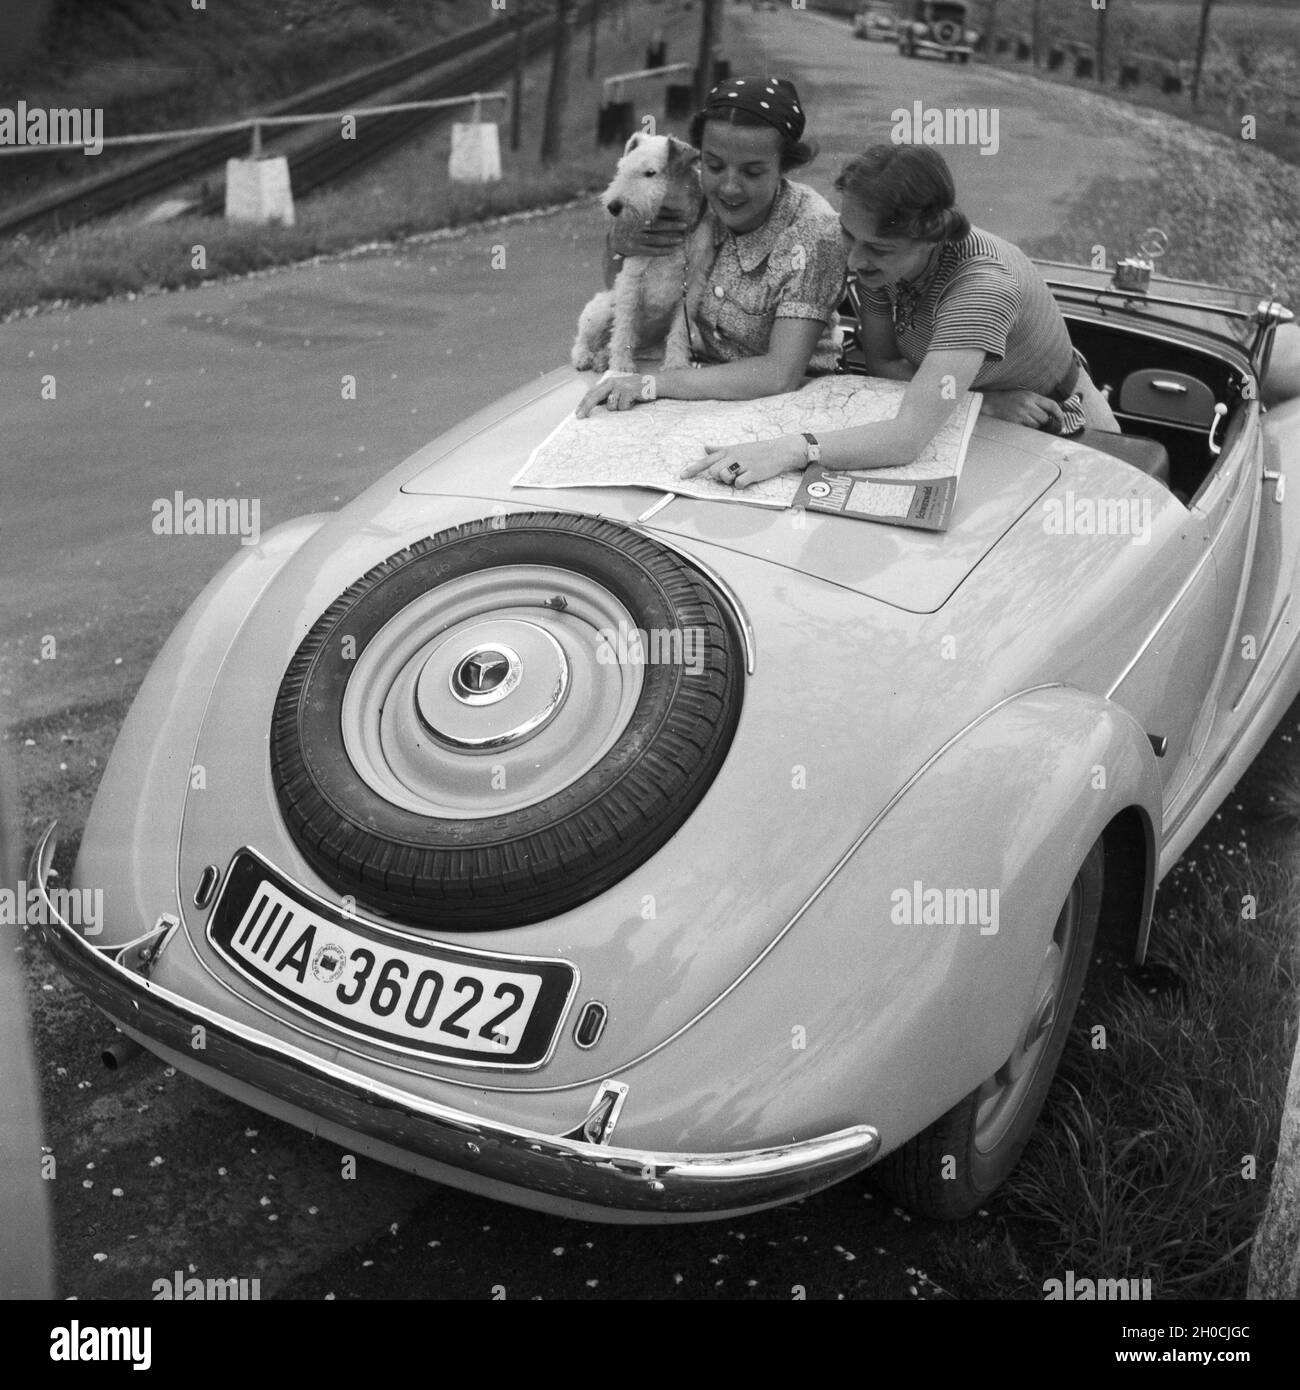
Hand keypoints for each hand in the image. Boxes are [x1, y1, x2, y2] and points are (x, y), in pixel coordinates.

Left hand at [575, 373, 654, 417]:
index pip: (592, 393)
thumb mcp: (620, 390)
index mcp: (608, 382)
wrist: (654, 383)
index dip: (583, 403)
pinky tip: (634, 401)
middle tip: (579, 417)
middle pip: (595, 397)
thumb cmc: (636, 390)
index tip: (577, 413)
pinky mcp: (629, 391)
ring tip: (628, 402)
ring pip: (611, 406)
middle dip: (586, 408)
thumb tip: (593, 406)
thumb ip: (608, 395)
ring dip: (618, 408)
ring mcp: (620, 386)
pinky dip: (628, 408)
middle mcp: (612, 382)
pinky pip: (623, 407)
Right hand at [610, 209, 690, 258]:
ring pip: (656, 239)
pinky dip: (662, 251)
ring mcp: (634, 239)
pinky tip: (672, 250)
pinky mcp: (634, 250)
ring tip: (681, 239)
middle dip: (672, 225)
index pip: (656, 213)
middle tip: (685, 225)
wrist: (611, 239)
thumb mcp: (633, 212)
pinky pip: (651, 251)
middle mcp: (635, 226)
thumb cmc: (626, 224)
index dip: (670, 213)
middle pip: (657, 226)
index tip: (682, 212)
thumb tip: (667, 207)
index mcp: (636, 214)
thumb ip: (646, 209)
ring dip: (670, 239)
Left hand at [679, 436, 804, 489]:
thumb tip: (705, 447)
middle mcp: (732, 457)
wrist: (779, 451)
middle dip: (718, 478)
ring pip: (724, 477)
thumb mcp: (736, 447)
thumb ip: (719, 449)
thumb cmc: (756, 451)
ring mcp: (742, 464)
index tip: (682, 477)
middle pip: (713, 472)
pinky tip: (748, 479)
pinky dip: (741, 485)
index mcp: (727, 451)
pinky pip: (739, 484)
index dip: (693, 470)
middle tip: (731, 475)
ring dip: (729, 481)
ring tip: (740, 475)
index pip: (706, 461)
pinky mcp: (753, 472)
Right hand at [980, 389, 1064, 431]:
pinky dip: (1026, 430)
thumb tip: (1050, 414)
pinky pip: (1026, 430)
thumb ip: (1036, 402)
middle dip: (1044, 422)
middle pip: (1045, 418)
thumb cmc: (1006, 399)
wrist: (988, 403)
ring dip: (1034, 426)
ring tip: (1026, 422)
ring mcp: (1020, 414)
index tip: (1062, 421)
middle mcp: (1027, 404)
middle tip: (1038, 422)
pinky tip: (1020, 425)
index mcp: (1030, 396)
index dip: (1059, 414)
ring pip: (1036, 425)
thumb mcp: (1022, 395)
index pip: (1052, 405)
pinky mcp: (1014, 423)